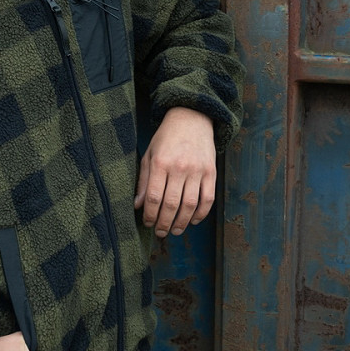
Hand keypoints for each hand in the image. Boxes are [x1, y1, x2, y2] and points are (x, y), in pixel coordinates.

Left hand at [135, 107, 215, 237]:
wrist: (192, 118)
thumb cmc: (166, 138)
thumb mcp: (149, 154)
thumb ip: (144, 180)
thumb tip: (138, 205)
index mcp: (160, 163)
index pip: (154, 197)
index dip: (150, 215)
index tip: (148, 223)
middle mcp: (179, 167)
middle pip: (171, 205)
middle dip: (164, 223)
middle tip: (160, 232)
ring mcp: (197, 170)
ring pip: (190, 205)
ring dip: (182, 222)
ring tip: (175, 230)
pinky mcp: (211, 172)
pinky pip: (207, 199)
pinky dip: (201, 214)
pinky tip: (193, 220)